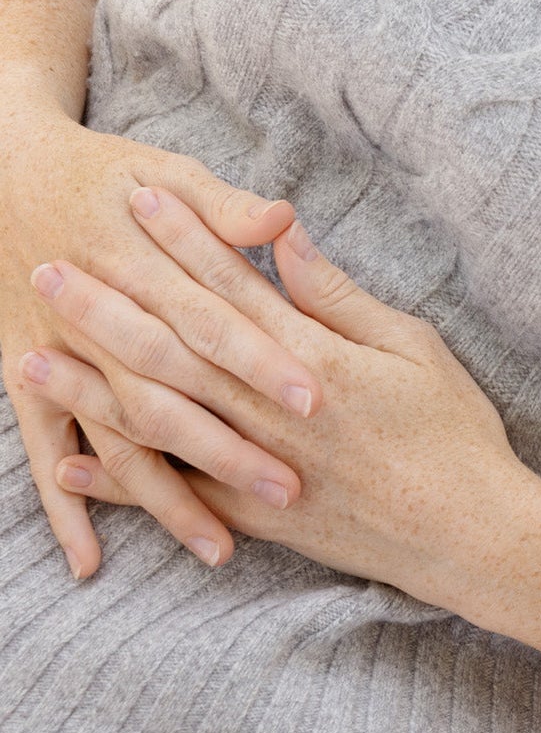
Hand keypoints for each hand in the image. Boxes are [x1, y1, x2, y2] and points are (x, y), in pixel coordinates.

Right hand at [2, 106, 318, 575]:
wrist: (1, 177)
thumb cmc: (104, 173)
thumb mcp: (165, 171)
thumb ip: (223, 206)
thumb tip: (284, 217)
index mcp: (141, 266)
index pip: (215, 322)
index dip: (263, 360)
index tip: (316, 399)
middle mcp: (98, 322)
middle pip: (171, 395)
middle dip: (230, 447)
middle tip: (291, 491)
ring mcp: (58, 358)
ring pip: (116, 440)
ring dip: (164, 497)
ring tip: (220, 547)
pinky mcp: (25, 381)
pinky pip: (45, 452)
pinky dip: (66, 507)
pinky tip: (90, 560)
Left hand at [25, 204, 538, 606]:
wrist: (466, 530)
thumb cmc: (452, 429)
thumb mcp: (411, 347)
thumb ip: (339, 298)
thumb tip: (287, 242)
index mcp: (314, 360)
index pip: (233, 286)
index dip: (185, 240)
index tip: (139, 199)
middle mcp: (271, 412)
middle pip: (173, 348)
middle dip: (108, 305)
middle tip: (46, 268)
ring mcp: (256, 468)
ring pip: (156, 421)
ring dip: (89, 390)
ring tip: (30, 357)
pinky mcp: (253, 517)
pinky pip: (170, 498)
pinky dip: (116, 486)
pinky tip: (67, 468)